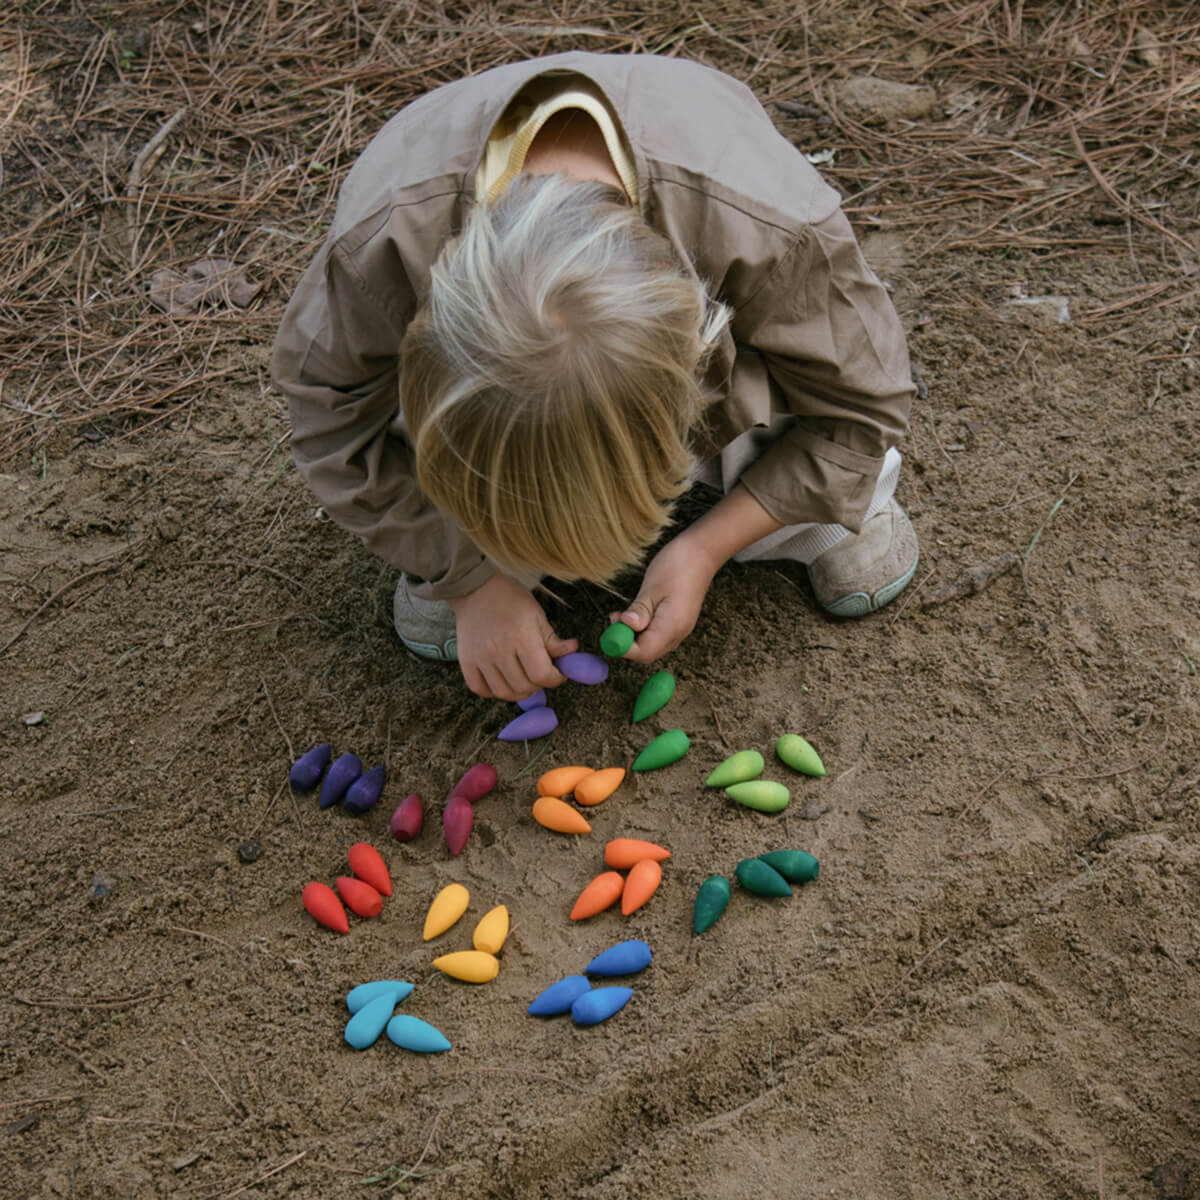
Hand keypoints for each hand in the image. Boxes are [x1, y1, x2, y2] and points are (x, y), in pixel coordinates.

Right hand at [448, 574, 577, 699]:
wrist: (475, 589)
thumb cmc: (510, 599)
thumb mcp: (537, 615)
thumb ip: (553, 640)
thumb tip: (573, 652)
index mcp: (522, 636)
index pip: (542, 674)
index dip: (555, 679)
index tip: (557, 673)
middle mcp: (499, 649)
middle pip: (523, 687)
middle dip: (538, 685)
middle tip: (540, 675)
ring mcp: (480, 657)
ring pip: (503, 692)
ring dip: (518, 692)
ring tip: (524, 681)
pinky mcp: (466, 661)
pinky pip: (480, 689)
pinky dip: (493, 692)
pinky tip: (503, 681)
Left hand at [611, 533, 718, 663]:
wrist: (703, 552)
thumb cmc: (679, 565)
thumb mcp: (652, 586)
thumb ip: (639, 611)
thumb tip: (626, 626)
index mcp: (673, 625)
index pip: (644, 652)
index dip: (623, 648)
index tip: (609, 633)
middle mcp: (678, 632)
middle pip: (647, 652)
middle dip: (626, 641)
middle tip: (613, 620)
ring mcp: (679, 627)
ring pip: (651, 643)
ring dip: (633, 634)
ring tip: (621, 614)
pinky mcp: (677, 621)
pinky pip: (657, 634)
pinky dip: (642, 628)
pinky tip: (635, 613)